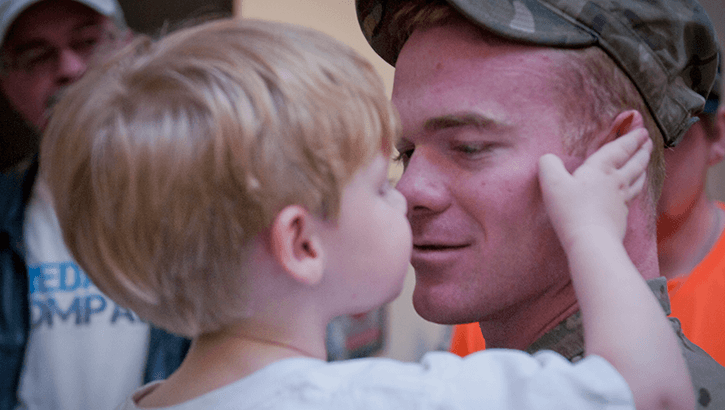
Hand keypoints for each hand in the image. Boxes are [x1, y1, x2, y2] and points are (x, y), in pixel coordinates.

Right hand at [538, 128, 651, 249]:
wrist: (591, 241)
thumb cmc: (571, 210)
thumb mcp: (552, 183)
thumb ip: (548, 165)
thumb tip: (548, 158)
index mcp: (601, 169)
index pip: (620, 149)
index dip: (631, 138)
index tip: (642, 130)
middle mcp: (616, 182)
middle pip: (634, 163)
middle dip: (642, 150)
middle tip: (648, 142)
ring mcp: (621, 200)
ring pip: (637, 179)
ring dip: (642, 168)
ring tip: (645, 162)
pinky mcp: (621, 217)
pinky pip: (632, 197)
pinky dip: (637, 188)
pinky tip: (632, 191)